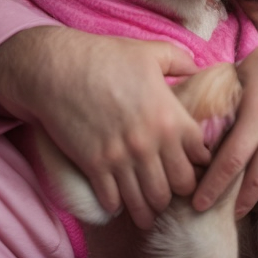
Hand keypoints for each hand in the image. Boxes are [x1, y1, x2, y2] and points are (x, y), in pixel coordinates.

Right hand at [0, 26, 210, 229]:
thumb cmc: (105, 56)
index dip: (200, 161)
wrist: (57, 69)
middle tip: (172, 185)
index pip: (200, 157)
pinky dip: (119, 205)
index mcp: (169, 116)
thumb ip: (180, 60)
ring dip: (150, 206)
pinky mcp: (94, 168)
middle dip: (179, 189)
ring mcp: (121, 159)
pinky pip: (113, 203)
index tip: (192, 161)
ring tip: (150, 205)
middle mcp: (149, 143)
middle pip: (179, 187)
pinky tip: (120, 197)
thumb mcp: (150, 51)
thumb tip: (199, 69)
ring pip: (148, 202)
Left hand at [192, 11, 257, 216]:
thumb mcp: (248, 70)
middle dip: (232, 202)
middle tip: (213, 212)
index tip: (197, 201)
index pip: (230, 160)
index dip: (212, 186)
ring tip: (240, 206)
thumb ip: (228, 99)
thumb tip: (201, 122)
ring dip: (256, 200)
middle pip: (253, 181)